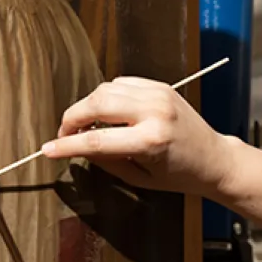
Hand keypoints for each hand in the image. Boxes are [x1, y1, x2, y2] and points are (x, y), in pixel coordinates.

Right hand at [43, 77, 235, 196]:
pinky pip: (121, 83)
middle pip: (96, 104)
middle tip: (65, 135)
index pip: (95, 139)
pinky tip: (107, 113)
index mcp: (150, 141)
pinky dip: (107, 96)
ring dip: (88, 106)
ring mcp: (158, 94)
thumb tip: (75, 147)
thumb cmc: (179, 174)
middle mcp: (154, 112)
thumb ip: (104, 161)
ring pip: (105, 89)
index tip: (48, 149)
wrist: (213, 158)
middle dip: (72, 119)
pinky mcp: (160, 86)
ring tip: (85, 126)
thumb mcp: (138, 178)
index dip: (66, 144)